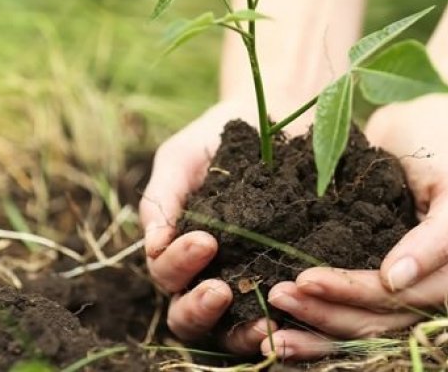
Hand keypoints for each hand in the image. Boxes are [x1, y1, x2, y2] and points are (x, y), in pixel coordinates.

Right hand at [139, 100, 279, 352]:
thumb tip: (154, 247)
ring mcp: (246, 280)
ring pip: (229, 329)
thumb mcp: (181, 158)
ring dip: (239, 331)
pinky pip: (277, 313)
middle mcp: (206, 273)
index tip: (205, 240)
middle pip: (187, 316)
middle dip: (199, 308)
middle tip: (221, 290)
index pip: (166, 274)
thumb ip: (162, 198)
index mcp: (176, 248)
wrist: (272, 114)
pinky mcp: (284, 279)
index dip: (179, 264)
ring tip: (260, 320)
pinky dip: (282, 321)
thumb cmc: (216, 137)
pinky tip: (294, 311)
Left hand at [260, 94, 447, 359]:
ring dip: (310, 322)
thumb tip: (396, 280)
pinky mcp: (372, 276)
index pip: (394, 299)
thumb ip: (438, 237)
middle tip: (276, 295)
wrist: (430, 122)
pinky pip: (342, 303)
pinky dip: (312, 313)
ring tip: (268, 317)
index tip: (305, 279)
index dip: (349, 292)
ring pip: (352, 322)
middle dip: (321, 313)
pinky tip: (275, 319)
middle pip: (370, 319)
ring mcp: (399, 289)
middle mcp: (428, 294)